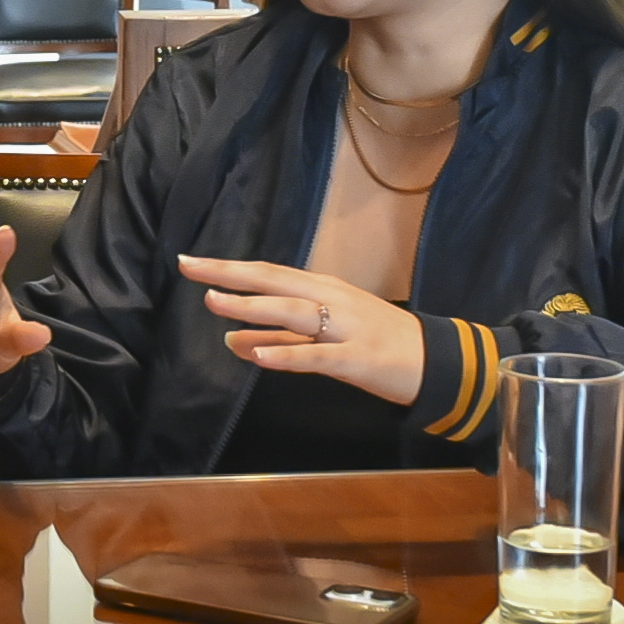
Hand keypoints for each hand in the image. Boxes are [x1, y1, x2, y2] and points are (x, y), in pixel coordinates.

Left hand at [179, 255, 425, 406]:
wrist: (435, 361)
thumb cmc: (375, 343)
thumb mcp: (322, 338)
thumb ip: (278, 339)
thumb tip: (231, 341)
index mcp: (321, 289)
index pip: (267, 272)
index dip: (228, 268)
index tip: (189, 262)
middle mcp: (331, 300)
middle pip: (274, 280)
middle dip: (229, 274)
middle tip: (188, 266)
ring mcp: (345, 327)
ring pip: (293, 312)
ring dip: (252, 307)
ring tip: (214, 302)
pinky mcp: (358, 358)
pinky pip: (318, 356)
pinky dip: (288, 354)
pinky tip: (258, 356)